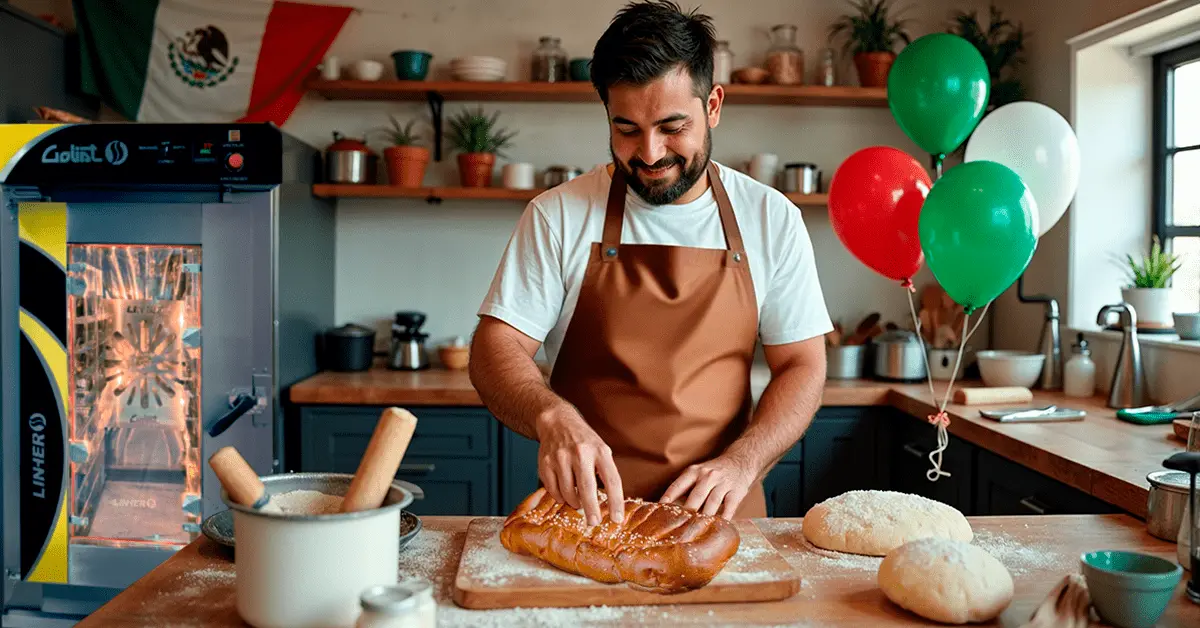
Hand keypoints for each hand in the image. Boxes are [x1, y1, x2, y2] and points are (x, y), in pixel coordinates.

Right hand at [535, 405, 624, 525]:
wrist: (557, 422)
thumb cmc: (584, 441)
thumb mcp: (601, 450)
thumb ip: (605, 473)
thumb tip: (609, 504)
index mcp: (600, 451)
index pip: (612, 480)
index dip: (616, 502)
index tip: (617, 519)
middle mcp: (580, 453)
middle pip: (587, 489)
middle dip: (592, 510)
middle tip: (594, 523)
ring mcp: (560, 458)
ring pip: (568, 493)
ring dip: (575, 503)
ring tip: (578, 502)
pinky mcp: (545, 463)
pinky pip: (553, 490)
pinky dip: (560, 497)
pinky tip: (565, 493)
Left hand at [659, 453, 757, 519]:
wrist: (740, 461)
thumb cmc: (713, 472)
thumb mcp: (697, 473)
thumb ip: (685, 488)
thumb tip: (667, 507)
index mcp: (694, 471)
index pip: (678, 485)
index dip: (668, 497)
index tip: (659, 510)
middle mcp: (708, 476)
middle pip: (696, 496)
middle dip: (687, 513)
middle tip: (679, 528)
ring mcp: (723, 483)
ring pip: (712, 504)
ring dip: (704, 518)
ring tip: (696, 531)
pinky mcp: (736, 492)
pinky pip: (729, 508)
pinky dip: (723, 519)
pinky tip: (717, 528)